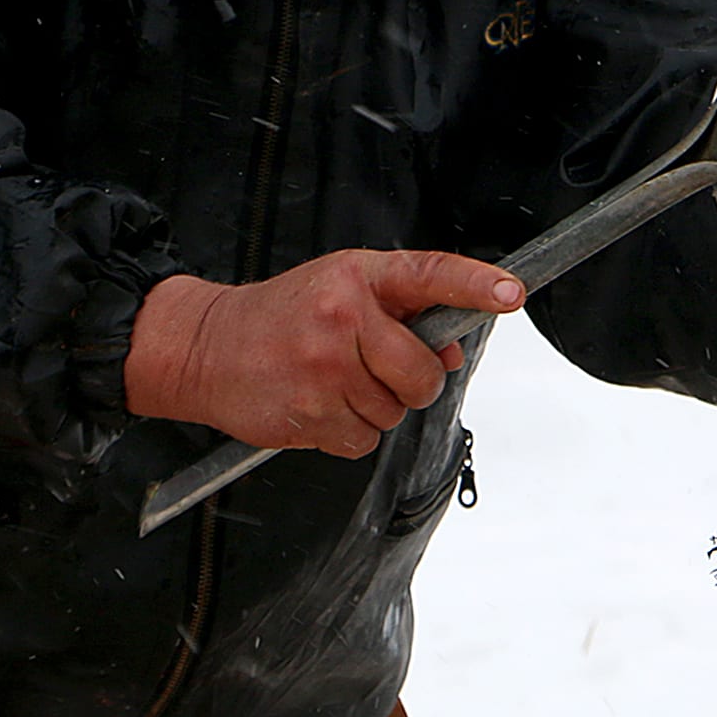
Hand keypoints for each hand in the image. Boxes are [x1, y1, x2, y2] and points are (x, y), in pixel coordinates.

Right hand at [123, 250, 523, 457]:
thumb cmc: (282, 315)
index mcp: (356, 278)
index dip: (476, 284)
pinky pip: (362, 442)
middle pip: (422, 373)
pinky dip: (348, 432)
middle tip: (379, 368)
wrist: (205, 346)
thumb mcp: (341, 288)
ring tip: (332, 380)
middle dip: (414, 382)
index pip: (429, 274)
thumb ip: (401, 312)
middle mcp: (343, 318)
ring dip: (374, 406)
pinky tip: (319, 405)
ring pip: (394, 413)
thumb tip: (453, 351)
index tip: (512, 294)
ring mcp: (325, 370)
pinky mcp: (309, 415)